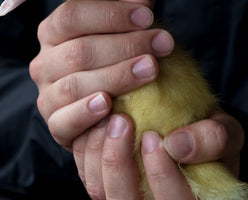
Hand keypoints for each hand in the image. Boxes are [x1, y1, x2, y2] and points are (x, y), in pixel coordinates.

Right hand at [29, 0, 173, 149]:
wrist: (111, 100)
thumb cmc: (117, 51)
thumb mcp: (125, 21)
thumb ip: (133, 1)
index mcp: (52, 30)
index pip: (71, 15)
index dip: (110, 15)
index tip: (148, 16)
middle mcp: (43, 61)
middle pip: (78, 50)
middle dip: (124, 45)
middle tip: (162, 43)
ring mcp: (46, 94)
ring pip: (75, 84)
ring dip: (116, 76)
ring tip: (151, 69)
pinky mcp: (55, 125)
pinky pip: (64, 121)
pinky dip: (86, 113)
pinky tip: (110, 106)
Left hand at [77, 110, 244, 199]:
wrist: (184, 125)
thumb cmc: (206, 133)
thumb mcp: (224, 131)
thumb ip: (213, 138)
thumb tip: (178, 144)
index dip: (161, 176)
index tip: (154, 137)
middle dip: (119, 162)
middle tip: (123, 121)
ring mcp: (124, 195)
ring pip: (100, 190)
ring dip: (98, 152)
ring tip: (109, 117)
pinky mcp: (103, 179)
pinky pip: (85, 171)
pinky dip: (85, 146)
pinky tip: (96, 119)